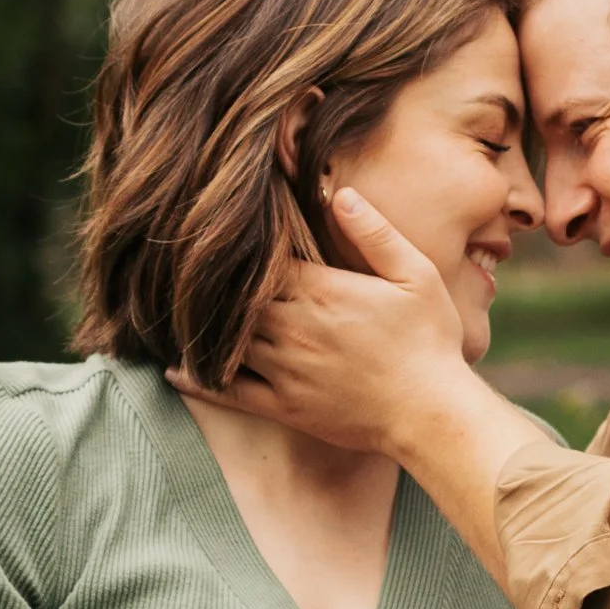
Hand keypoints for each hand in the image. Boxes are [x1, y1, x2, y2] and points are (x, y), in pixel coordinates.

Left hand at [171, 187, 474, 458]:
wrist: (431, 414)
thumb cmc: (430, 342)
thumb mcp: (416, 276)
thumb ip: (375, 234)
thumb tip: (339, 194)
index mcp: (320, 290)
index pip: (260, 259)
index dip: (242, 247)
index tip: (228, 235)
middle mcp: (292, 328)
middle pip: (233, 296)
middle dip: (216, 283)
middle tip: (191, 269)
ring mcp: (283, 370)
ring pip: (225, 339)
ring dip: (205, 325)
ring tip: (182, 310)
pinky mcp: (283, 407)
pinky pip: (228, 391)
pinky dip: (199, 379)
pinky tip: (178, 369)